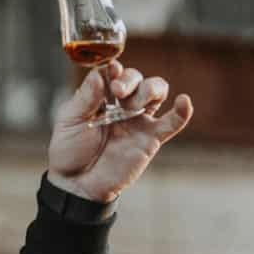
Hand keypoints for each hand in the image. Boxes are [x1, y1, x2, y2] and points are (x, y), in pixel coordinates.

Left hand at [46, 61, 193, 204]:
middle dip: (130, 80)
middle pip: (137, 78)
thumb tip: (101, 71)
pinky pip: (172, 122)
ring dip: (150, 90)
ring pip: (156, 91)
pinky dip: (182, 111)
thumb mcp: (70, 120)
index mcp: (100, 96)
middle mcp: (121, 104)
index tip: (111, 70)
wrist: (78, 185)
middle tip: (118, 91)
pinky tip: (184, 101)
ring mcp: (138, 120)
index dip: (115, 68)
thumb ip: (86, 96)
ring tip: (133, 107)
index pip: (114, 71)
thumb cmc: (70, 151)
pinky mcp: (151, 138)